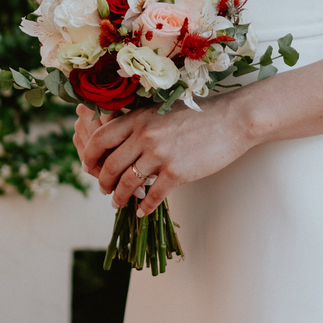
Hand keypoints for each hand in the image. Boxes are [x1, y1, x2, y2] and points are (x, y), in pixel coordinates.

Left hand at [73, 94, 252, 217]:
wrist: (233, 120)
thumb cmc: (199, 114)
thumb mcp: (163, 110)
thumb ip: (140, 123)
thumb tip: (118, 141)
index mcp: (139, 118)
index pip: (100, 138)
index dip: (90, 156)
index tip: (90, 167)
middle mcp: (145, 135)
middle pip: (110, 165)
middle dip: (103, 181)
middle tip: (104, 188)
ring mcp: (160, 155)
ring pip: (128, 183)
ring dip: (119, 197)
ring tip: (118, 203)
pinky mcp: (177, 172)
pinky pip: (152, 196)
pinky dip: (144, 208)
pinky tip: (142, 212)